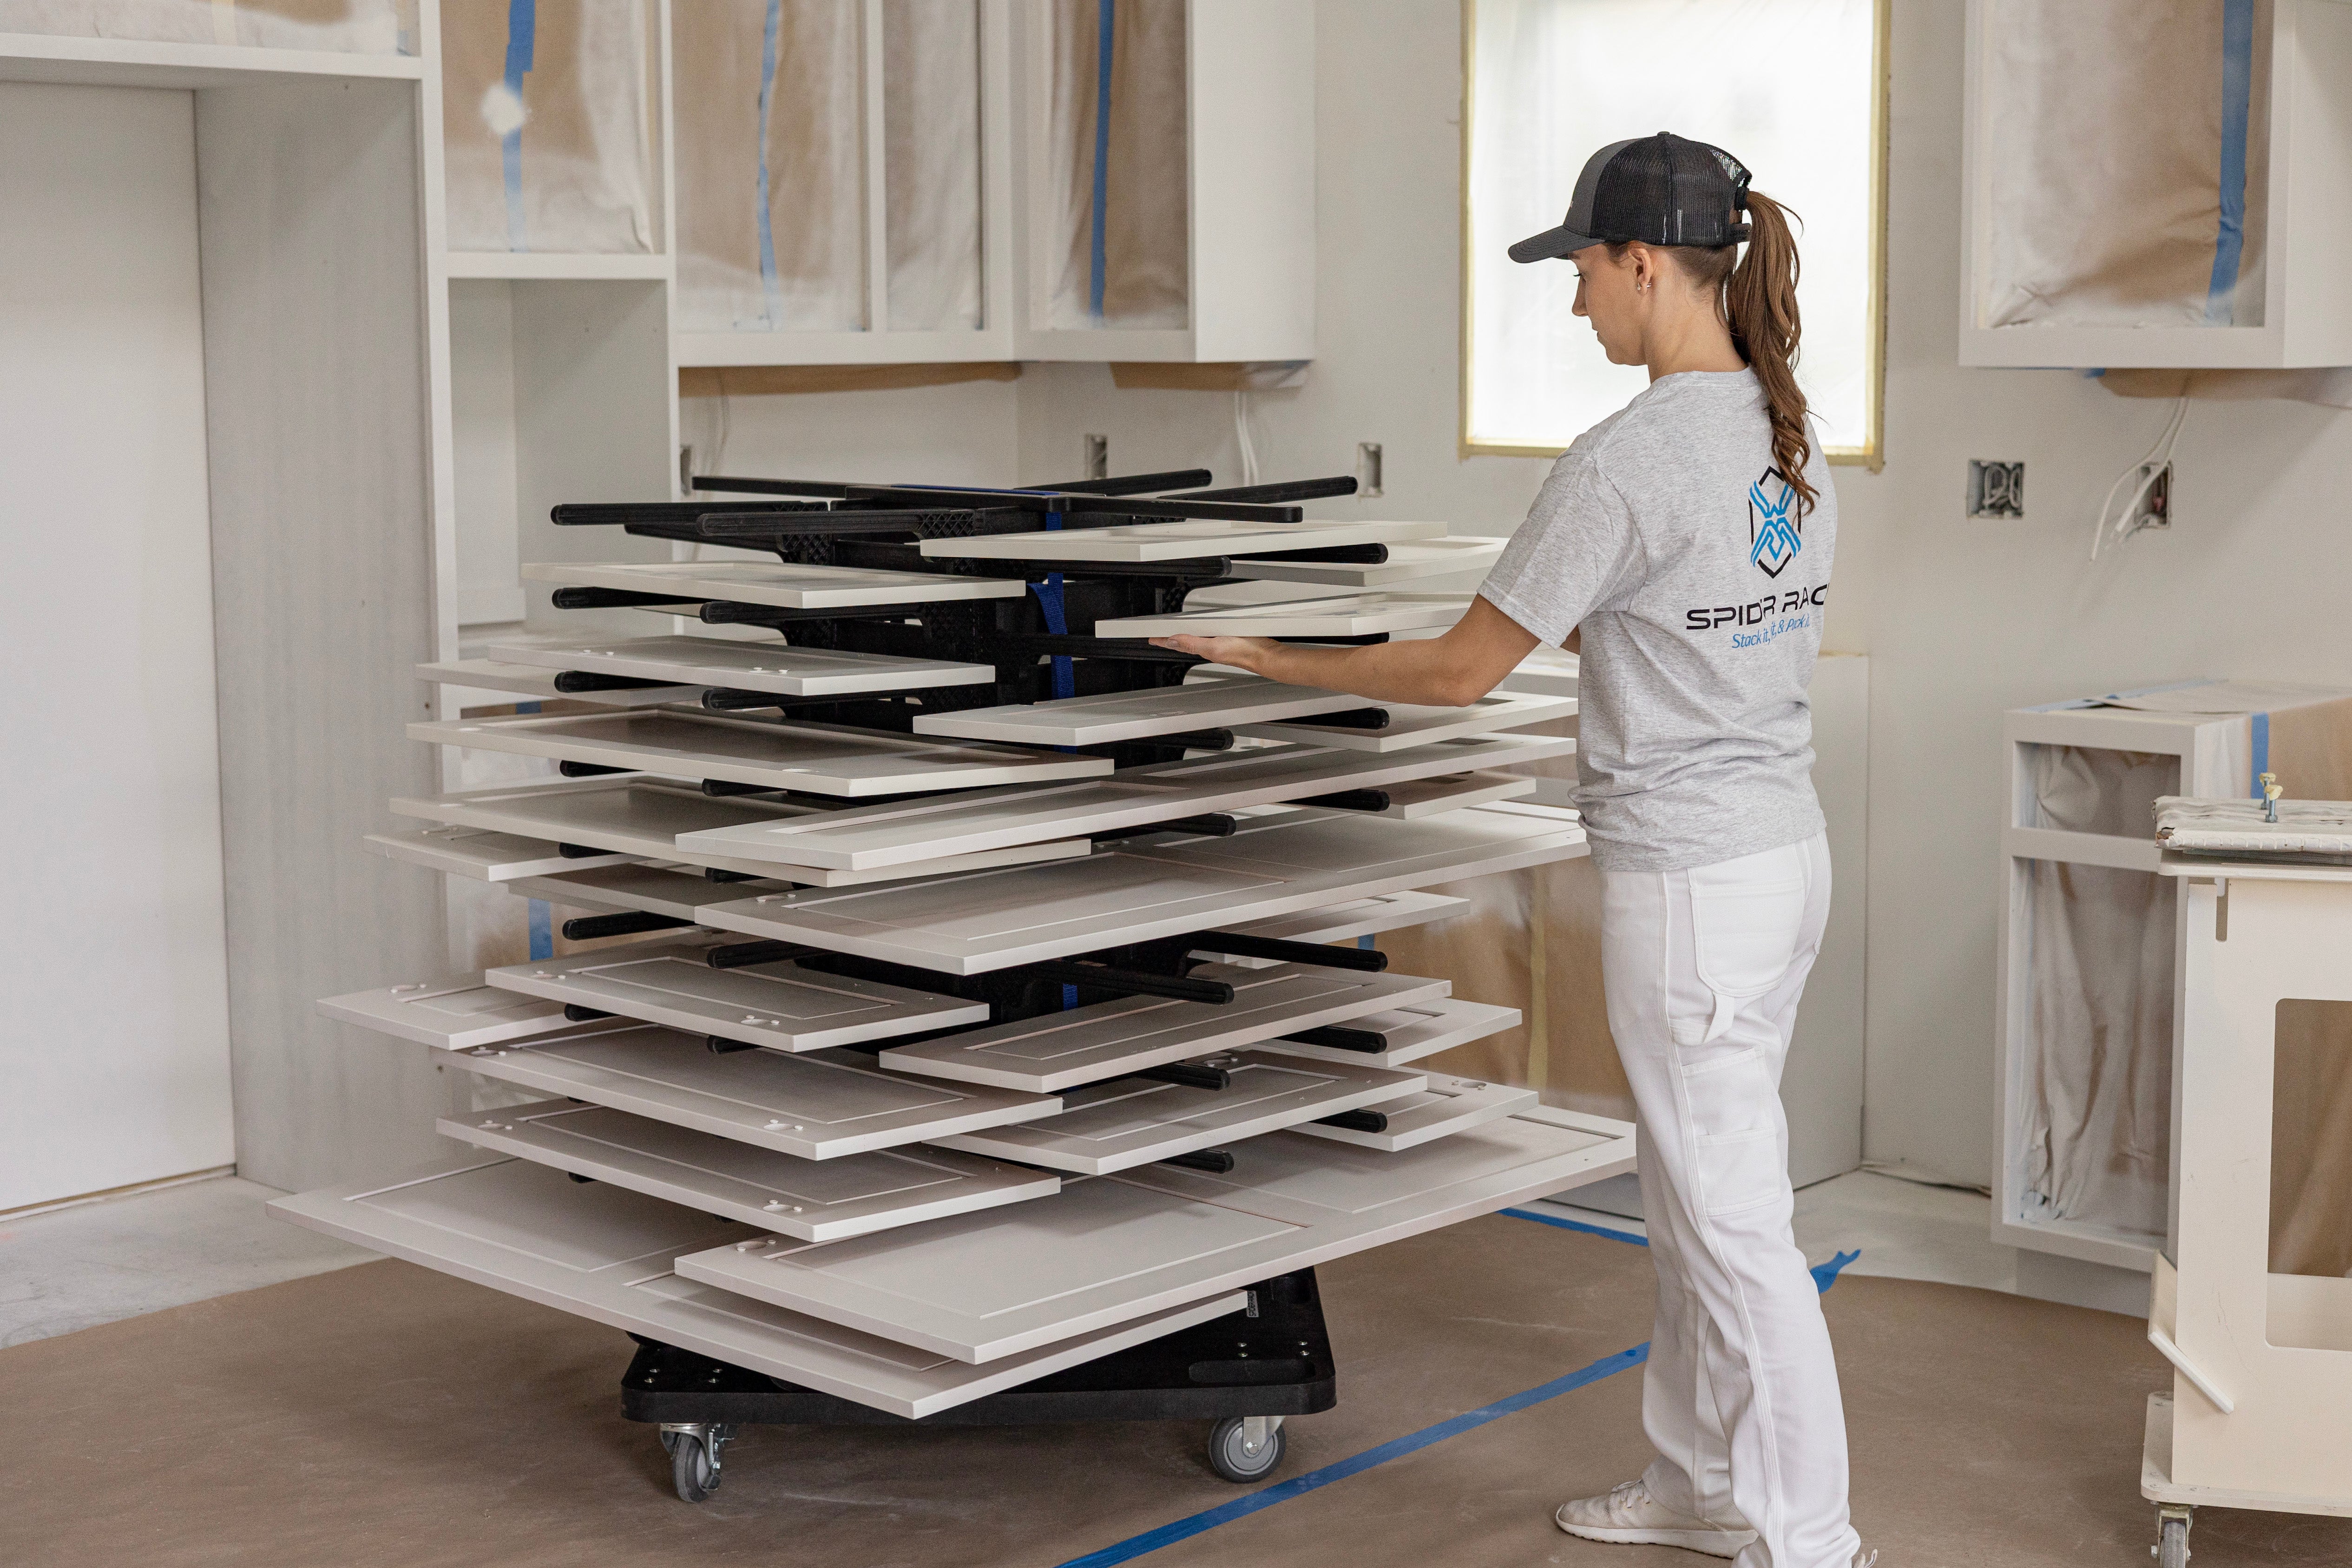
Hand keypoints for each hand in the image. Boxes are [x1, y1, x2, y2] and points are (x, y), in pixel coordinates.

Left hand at [1149, 634, 1279, 672]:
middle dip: (1171, 639)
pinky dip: (1201, 633)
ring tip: (1174, 634)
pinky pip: (1209, 635)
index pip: (1177, 644)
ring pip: (1195, 639)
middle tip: (1159, 636)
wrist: (1265, 655)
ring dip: (1184, 636)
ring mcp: (1218, 644)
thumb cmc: (1244, 652)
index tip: (1151, 638)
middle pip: (1184, 642)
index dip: (1163, 641)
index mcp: (1203, 649)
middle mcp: (1209, 647)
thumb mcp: (1213, 646)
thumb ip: (1192, 642)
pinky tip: (1202, 631)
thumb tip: (1172, 640)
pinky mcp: (1228, 638)